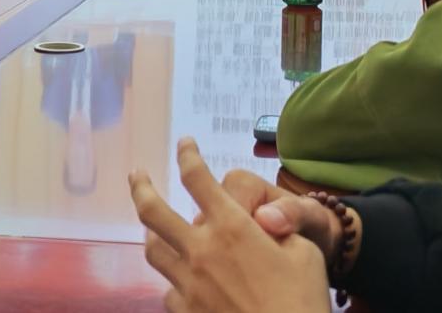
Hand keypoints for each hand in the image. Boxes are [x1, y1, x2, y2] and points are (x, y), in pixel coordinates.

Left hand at [130, 138, 331, 312]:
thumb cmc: (302, 301)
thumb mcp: (305, 252)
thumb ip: (280, 229)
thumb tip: (262, 220)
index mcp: (231, 226)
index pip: (198, 178)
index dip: (188, 155)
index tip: (185, 145)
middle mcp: (201, 250)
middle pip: (153, 211)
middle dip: (141, 187)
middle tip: (136, 174)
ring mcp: (187, 284)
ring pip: (153, 251)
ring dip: (150, 234)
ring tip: (150, 228)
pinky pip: (168, 291)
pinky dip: (173, 281)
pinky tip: (179, 283)